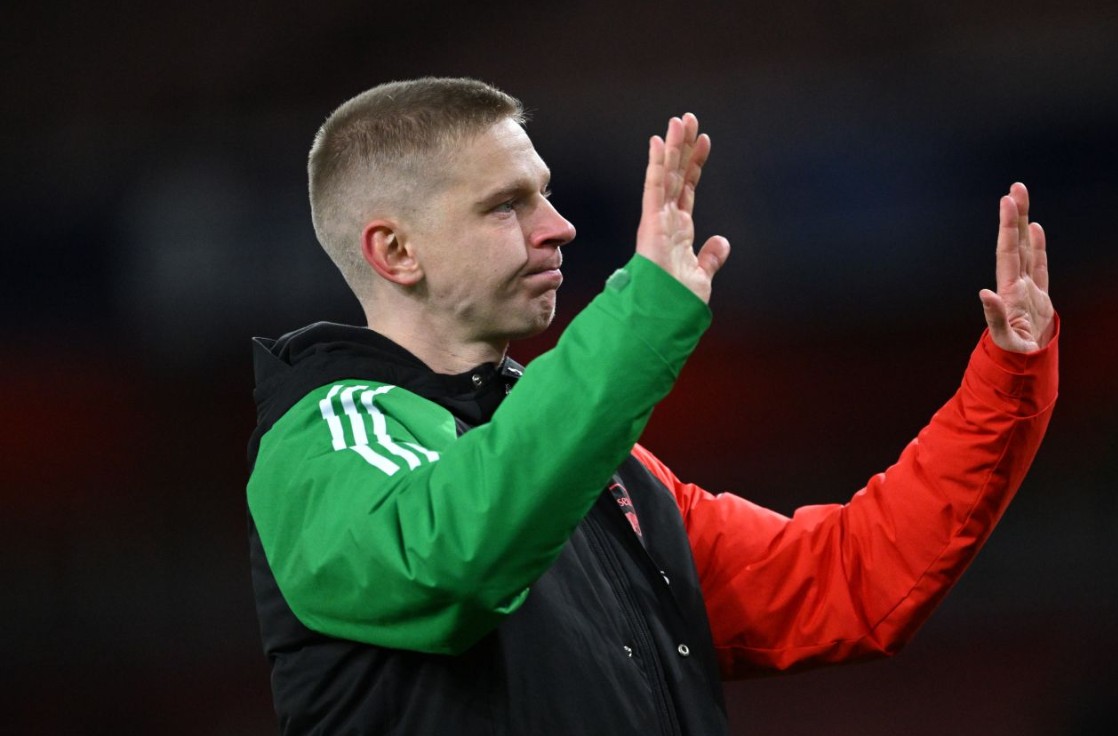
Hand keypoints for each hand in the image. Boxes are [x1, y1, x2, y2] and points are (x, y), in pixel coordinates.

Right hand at [636, 113, 729, 303]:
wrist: (666, 315)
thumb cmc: (678, 302)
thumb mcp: (702, 275)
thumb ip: (710, 257)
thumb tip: (722, 241)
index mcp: (679, 230)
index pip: (688, 189)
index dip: (695, 164)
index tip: (704, 140)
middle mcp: (667, 221)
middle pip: (677, 175)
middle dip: (683, 147)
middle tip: (689, 118)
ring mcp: (658, 220)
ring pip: (667, 175)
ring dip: (673, 147)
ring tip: (680, 120)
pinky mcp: (651, 223)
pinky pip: (655, 187)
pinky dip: (657, 164)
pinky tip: (659, 141)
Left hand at [979, 182, 1054, 351]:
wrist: (1021, 370)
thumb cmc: (1011, 358)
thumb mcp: (1003, 340)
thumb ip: (995, 318)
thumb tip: (984, 294)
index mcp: (1009, 292)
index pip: (1007, 252)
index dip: (1007, 227)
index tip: (1006, 202)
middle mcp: (1017, 285)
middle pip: (1016, 244)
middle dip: (1016, 216)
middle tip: (1016, 187)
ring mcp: (1028, 289)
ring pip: (1026, 250)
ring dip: (1023, 225)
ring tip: (1021, 198)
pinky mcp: (1039, 297)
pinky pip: (1039, 266)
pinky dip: (1037, 247)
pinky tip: (1035, 229)